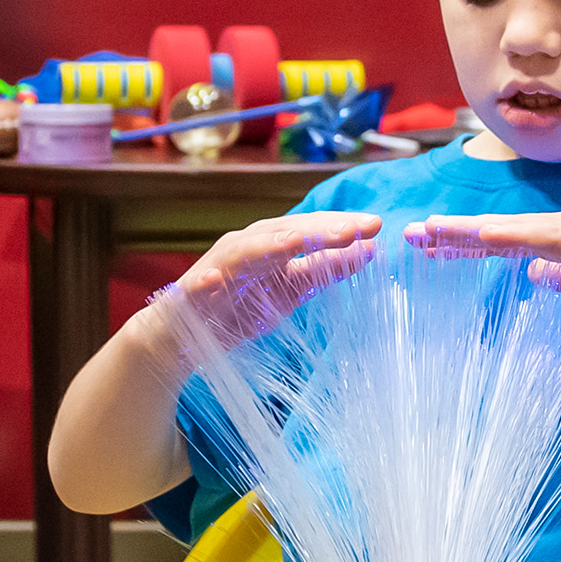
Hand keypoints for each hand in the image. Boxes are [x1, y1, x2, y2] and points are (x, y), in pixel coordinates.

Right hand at [160, 211, 380, 352]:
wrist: (184, 336)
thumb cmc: (239, 308)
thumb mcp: (292, 292)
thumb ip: (325, 271)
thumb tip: (370, 251)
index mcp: (272, 244)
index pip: (310, 229)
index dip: (341, 226)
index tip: (376, 225)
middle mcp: (246, 246)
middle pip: (285, 231)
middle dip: (318, 229)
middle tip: (353, 229)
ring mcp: (219, 265)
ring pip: (247, 250)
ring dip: (269, 245)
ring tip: (296, 241)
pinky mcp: (193, 291)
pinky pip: (202, 284)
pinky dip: (209, 279)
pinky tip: (217, 279)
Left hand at [406, 211, 560, 312]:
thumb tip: (536, 278)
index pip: (504, 243)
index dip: (465, 244)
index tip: (428, 248)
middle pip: (498, 231)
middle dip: (453, 234)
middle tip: (408, 235)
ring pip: (513, 228)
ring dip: (471, 230)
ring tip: (431, 231)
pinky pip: (546, 237)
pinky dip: (513, 234)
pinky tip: (485, 233)